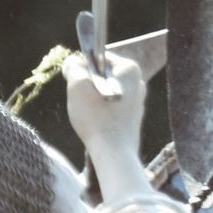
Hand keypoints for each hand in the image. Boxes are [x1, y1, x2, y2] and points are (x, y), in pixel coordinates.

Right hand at [64, 49, 149, 201]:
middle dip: (87, 86)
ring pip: (104, 93)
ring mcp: (137, 102)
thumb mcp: (77, 85)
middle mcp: (138, 83)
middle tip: (82, 101)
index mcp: (129, 69)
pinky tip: (97, 124)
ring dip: (92, 101)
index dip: (81, 70)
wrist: (114, 153)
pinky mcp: (132, 119)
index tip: (76, 85)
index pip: (98, 58)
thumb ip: (74, 67)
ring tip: (89, 115)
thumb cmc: (96, 117)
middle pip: (101, 76)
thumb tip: (74, 62)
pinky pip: (110, 109)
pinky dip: (100, 114)